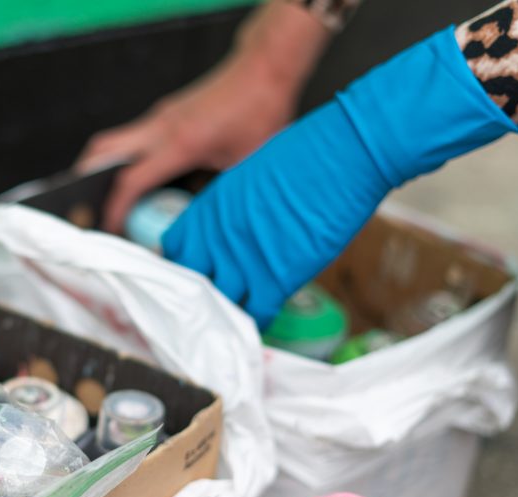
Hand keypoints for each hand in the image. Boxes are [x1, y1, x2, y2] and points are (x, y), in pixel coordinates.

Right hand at [76, 1, 329, 231]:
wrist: (264, 69)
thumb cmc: (259, 112)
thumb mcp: (244, 167)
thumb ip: (218, 195)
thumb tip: (202, 225)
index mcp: (180, 143)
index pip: (131, 180)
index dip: (115, 210)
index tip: (111, 229)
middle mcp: (161, 126)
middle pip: (102, 151)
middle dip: (86, 182)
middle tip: (91, 209)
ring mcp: (160, 116)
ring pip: (113, 141)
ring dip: (103, 168)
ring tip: (110, 198)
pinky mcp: (166, 113)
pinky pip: (133, 137)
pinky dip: (126, 159)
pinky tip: (141, 180)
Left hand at [163, 27, 517, 327]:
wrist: (343, 154)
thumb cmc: (307, 156)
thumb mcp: (251, 178)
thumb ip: (233, 211)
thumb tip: (235, 233)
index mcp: (209, 209)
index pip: (174, 250)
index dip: (182, 266)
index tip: (193, 276)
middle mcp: (218, 237)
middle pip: (190, 283)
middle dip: (198, 297)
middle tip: (210, 306)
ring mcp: (245, 259)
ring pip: (219, 305)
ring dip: (227, 315)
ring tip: (234, 322)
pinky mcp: (277, 277)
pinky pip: (255, 315)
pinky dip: (257, 322)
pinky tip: (263, 319)